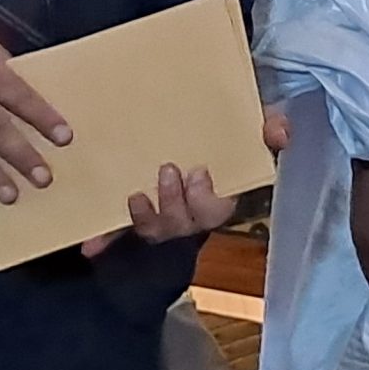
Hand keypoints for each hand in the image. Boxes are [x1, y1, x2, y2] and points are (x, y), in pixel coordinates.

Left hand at [82, 110, 284, 258]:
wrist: (185, 127)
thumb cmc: (225, 131)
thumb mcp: (252, 124)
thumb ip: (271, 125)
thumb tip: (278, 134)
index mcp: (219, 196)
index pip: (217, 210)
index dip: (206, 199)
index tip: (199, 172)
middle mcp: (190, 213)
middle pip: (183, 224)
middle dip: (175, 204)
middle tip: (167, 170)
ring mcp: (161, 216)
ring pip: (154, 231)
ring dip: (144, 219)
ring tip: (136, 195)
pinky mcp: (134, 214)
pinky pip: (120, 233)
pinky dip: (106, 240)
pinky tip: (90, 245)